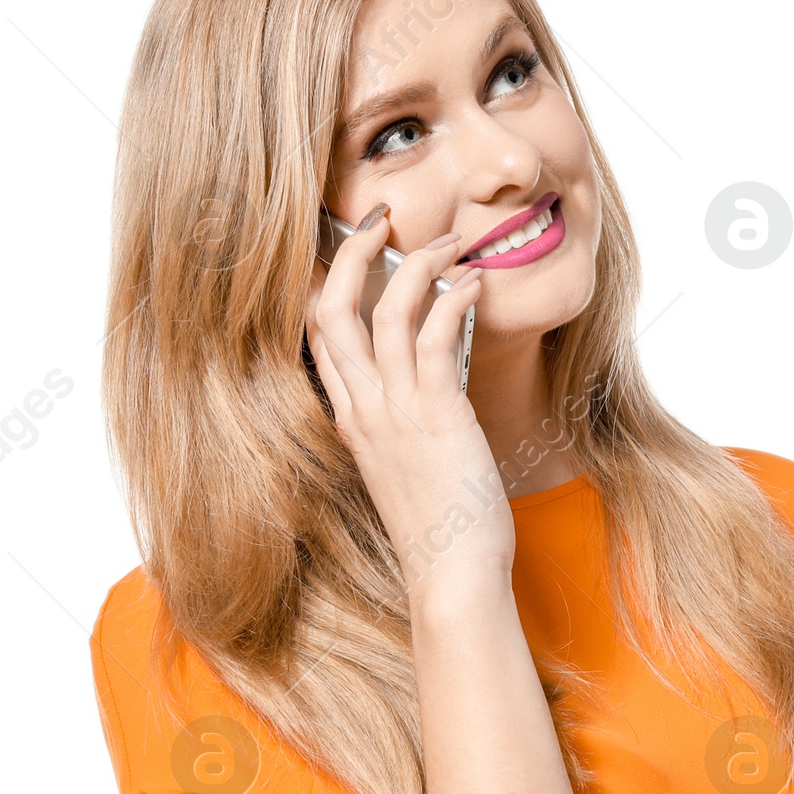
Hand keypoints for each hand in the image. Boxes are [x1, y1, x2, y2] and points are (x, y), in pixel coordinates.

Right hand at [307, 209, 511, 588]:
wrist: (450, 575)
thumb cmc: (438, 527)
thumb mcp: (405, 465)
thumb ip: (404, 421)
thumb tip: (430, 383)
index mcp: (350, 418)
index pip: (318, 334)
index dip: (328, 281)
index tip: (356, 249)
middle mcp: (363, 408)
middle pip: (331, 307)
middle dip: (351, 251)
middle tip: (380, 218)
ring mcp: (394, 410)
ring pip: (384, 309)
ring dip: (418, 263)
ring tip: (450, 242)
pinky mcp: (436, 414)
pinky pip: (434, 335)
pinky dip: (454, 297)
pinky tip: (474, 284)